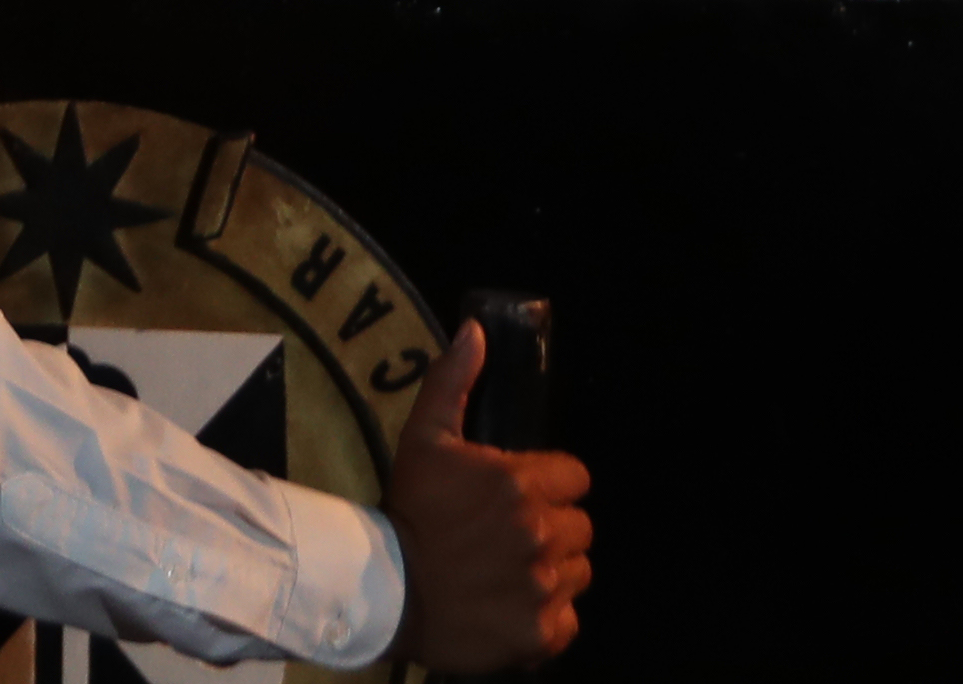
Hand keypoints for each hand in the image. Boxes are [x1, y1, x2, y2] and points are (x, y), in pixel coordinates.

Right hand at [385, 323, 591, 671]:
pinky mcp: (539, 632)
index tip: (521, 496)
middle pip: (580, 527)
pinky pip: (566, 621)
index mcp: (521, 484)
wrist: (382, 594)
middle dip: (553, 528)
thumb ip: (452, 381)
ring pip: (577, 572)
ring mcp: (542, 586)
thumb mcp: (423, 439)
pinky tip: (513, 607)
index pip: (576, 477)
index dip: (551, 484)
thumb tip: (475, 330)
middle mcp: (540, 533)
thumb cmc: (407, 511)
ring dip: (552, 571)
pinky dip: (546, 618)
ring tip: (510, 572)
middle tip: (510, 537)